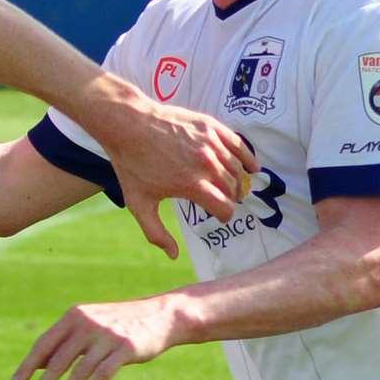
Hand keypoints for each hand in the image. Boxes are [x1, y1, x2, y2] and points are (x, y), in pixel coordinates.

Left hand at [11, 297, 175, 379]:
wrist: (160, 315)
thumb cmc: (117, 325)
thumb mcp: (88, 326)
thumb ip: (64, 343)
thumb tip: (37, 366)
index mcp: (74, 316)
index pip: (44, 343)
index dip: (28, 365)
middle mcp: (87, 323)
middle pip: (58, 360)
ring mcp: (107, 335)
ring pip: (78, 370)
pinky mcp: (126, 348)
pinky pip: (102, 373)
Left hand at [101, 99, 255, 258]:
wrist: (127, 124)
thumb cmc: (131, 164)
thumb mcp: (139, 203)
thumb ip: (156, 233)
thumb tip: (173, 255)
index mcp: (192, 185)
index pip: (225, 208)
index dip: (224, 216)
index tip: (220, 216)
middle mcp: (206, 165)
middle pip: (233, 189)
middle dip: (231, 199)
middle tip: (224, 201)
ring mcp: (210, 144)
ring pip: (236, 169)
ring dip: (237, 181)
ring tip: (232, 186)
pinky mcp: (211, 127)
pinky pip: (238, 145)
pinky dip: (248, 158)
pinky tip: (252, 167)